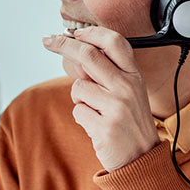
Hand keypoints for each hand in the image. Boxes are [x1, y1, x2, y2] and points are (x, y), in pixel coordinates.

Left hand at [43, 26, 158, 170]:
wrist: (142, 158)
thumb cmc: (129, 121)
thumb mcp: (127, 92)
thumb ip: (105, 73)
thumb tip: (73, 51)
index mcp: (134, 75)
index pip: (114, 42)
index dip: (90, 32)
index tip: (72, 32)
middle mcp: (128, 87)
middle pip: (88, 55)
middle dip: (63, 44)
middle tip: (48, 41)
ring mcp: (117, 107)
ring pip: (78, 87)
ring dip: (79, 98)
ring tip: (96, 111)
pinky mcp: (106, 127)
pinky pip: (77, 111)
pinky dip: (82, 118)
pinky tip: (97, 126)